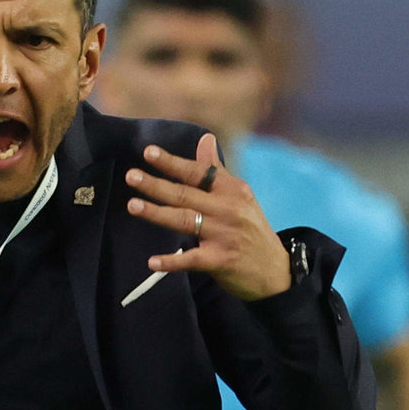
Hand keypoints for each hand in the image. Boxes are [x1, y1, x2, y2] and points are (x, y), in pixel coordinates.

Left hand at [124, 133, 289, 299]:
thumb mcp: (240, 197)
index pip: (197, 172)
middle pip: (185, 194)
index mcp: (232, 190)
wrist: (276, 271)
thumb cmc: (250, 229)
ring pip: (184, 220)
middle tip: (131, 176)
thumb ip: (216, 170)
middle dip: (156, 185)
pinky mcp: (221, 261)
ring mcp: (224, 235)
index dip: (172, 162)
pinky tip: (152, 261)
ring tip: (133, 206)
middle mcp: (228, 209)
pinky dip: (171, 261)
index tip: (148, 152)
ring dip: (156, 213)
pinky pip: (191, 260)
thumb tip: (205, 138)